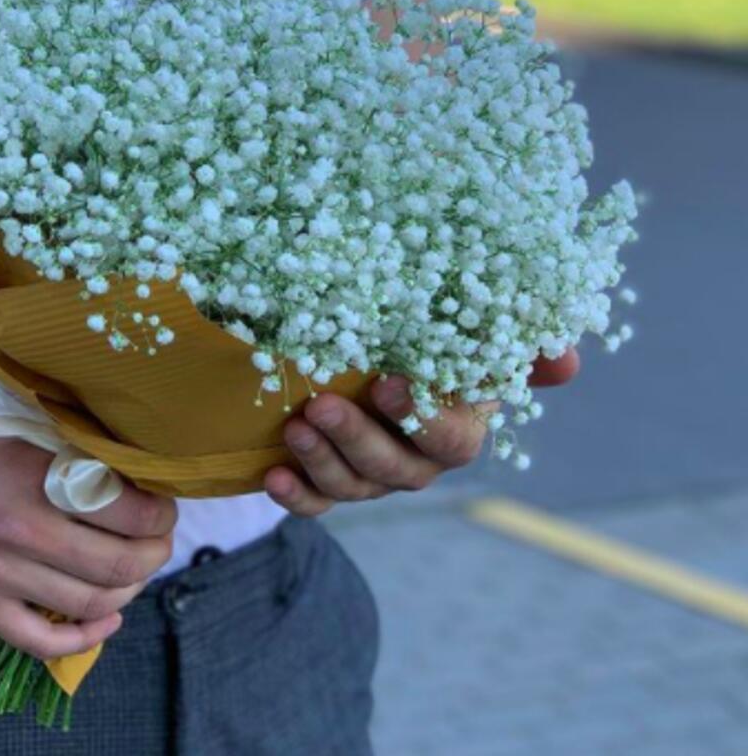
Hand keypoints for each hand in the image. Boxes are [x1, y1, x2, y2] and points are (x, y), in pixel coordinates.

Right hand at [0, 399, 176, 660]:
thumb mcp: (28, 428)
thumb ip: (78, 453)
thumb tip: (140, 475)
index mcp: (36, 480)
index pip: (128, 514)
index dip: (161, 514)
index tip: (164, 506)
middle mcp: (18, 533)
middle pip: (118, 565)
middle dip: (155, 554)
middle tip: (159, 539)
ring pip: (88, 603)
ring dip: (129, 590)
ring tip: (136, 569)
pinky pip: (38, 641)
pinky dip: (84, 637)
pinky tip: (108, 617)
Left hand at [265, 348, 580, 515]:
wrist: (374, 358)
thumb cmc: (427, 342)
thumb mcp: (467, 334)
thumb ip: (515, 345)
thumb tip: (567, 358)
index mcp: (457, 426)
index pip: (452, 439)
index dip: (423, 420)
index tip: (388, 384)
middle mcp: (420, 461)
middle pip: (397, 470)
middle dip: (357, 440)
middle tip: (321, 406)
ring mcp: (376, 477)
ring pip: (355, 487)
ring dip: (322, 461)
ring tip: (294, 426)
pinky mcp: (333, 483)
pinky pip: (319, 504)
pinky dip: (297, 496)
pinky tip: (272, 475)